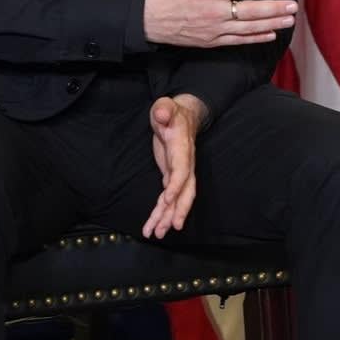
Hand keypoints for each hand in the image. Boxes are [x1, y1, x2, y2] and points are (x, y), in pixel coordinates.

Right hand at [142, 0, 298, 48]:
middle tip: (293, 6)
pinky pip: (238, 41)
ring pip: (248, 28)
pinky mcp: (211, 41)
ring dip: (271, 24)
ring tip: (288, 20)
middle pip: (250, 11)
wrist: (144, 21)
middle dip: (274, 8)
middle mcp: (214, 11)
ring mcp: (214, 29)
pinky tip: (270, 35)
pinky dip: (255, 38)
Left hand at [143, 93, 206, 238]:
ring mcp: (180, 173)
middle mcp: (185, 165)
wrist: (181, 117)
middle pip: (186, 191)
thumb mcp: (165, 106)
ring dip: (167, 217)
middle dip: (179, 210)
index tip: (167, 198)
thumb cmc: (170, 111)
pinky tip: (153, 227)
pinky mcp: (171, 177)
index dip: (176, 185)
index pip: (182, 170)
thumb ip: (164, 109)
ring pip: (177, 200)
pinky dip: (161, 213)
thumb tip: (162, 113)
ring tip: (157, 233)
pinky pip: (168, 199)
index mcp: (182, 149)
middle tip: (171, 226)